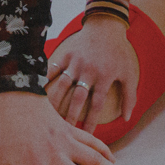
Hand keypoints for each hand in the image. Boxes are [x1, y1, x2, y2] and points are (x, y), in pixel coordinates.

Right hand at [45, 15, 137, 131]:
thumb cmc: (119, 53)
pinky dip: (45, 79)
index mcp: (104, 77)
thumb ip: (130, 97)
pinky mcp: (67, 55)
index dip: (91, 122)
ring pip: (63, 85)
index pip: (97, 105)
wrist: (106, 27)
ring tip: (47, 116)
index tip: (86, 136)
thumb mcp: (129, 74)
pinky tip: (35, 91)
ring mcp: (76, 63)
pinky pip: (53, 68)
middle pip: (78, 98)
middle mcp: (89, 71)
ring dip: (55, 101)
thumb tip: (127, 118)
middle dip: (70, 115)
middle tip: (64, 131)